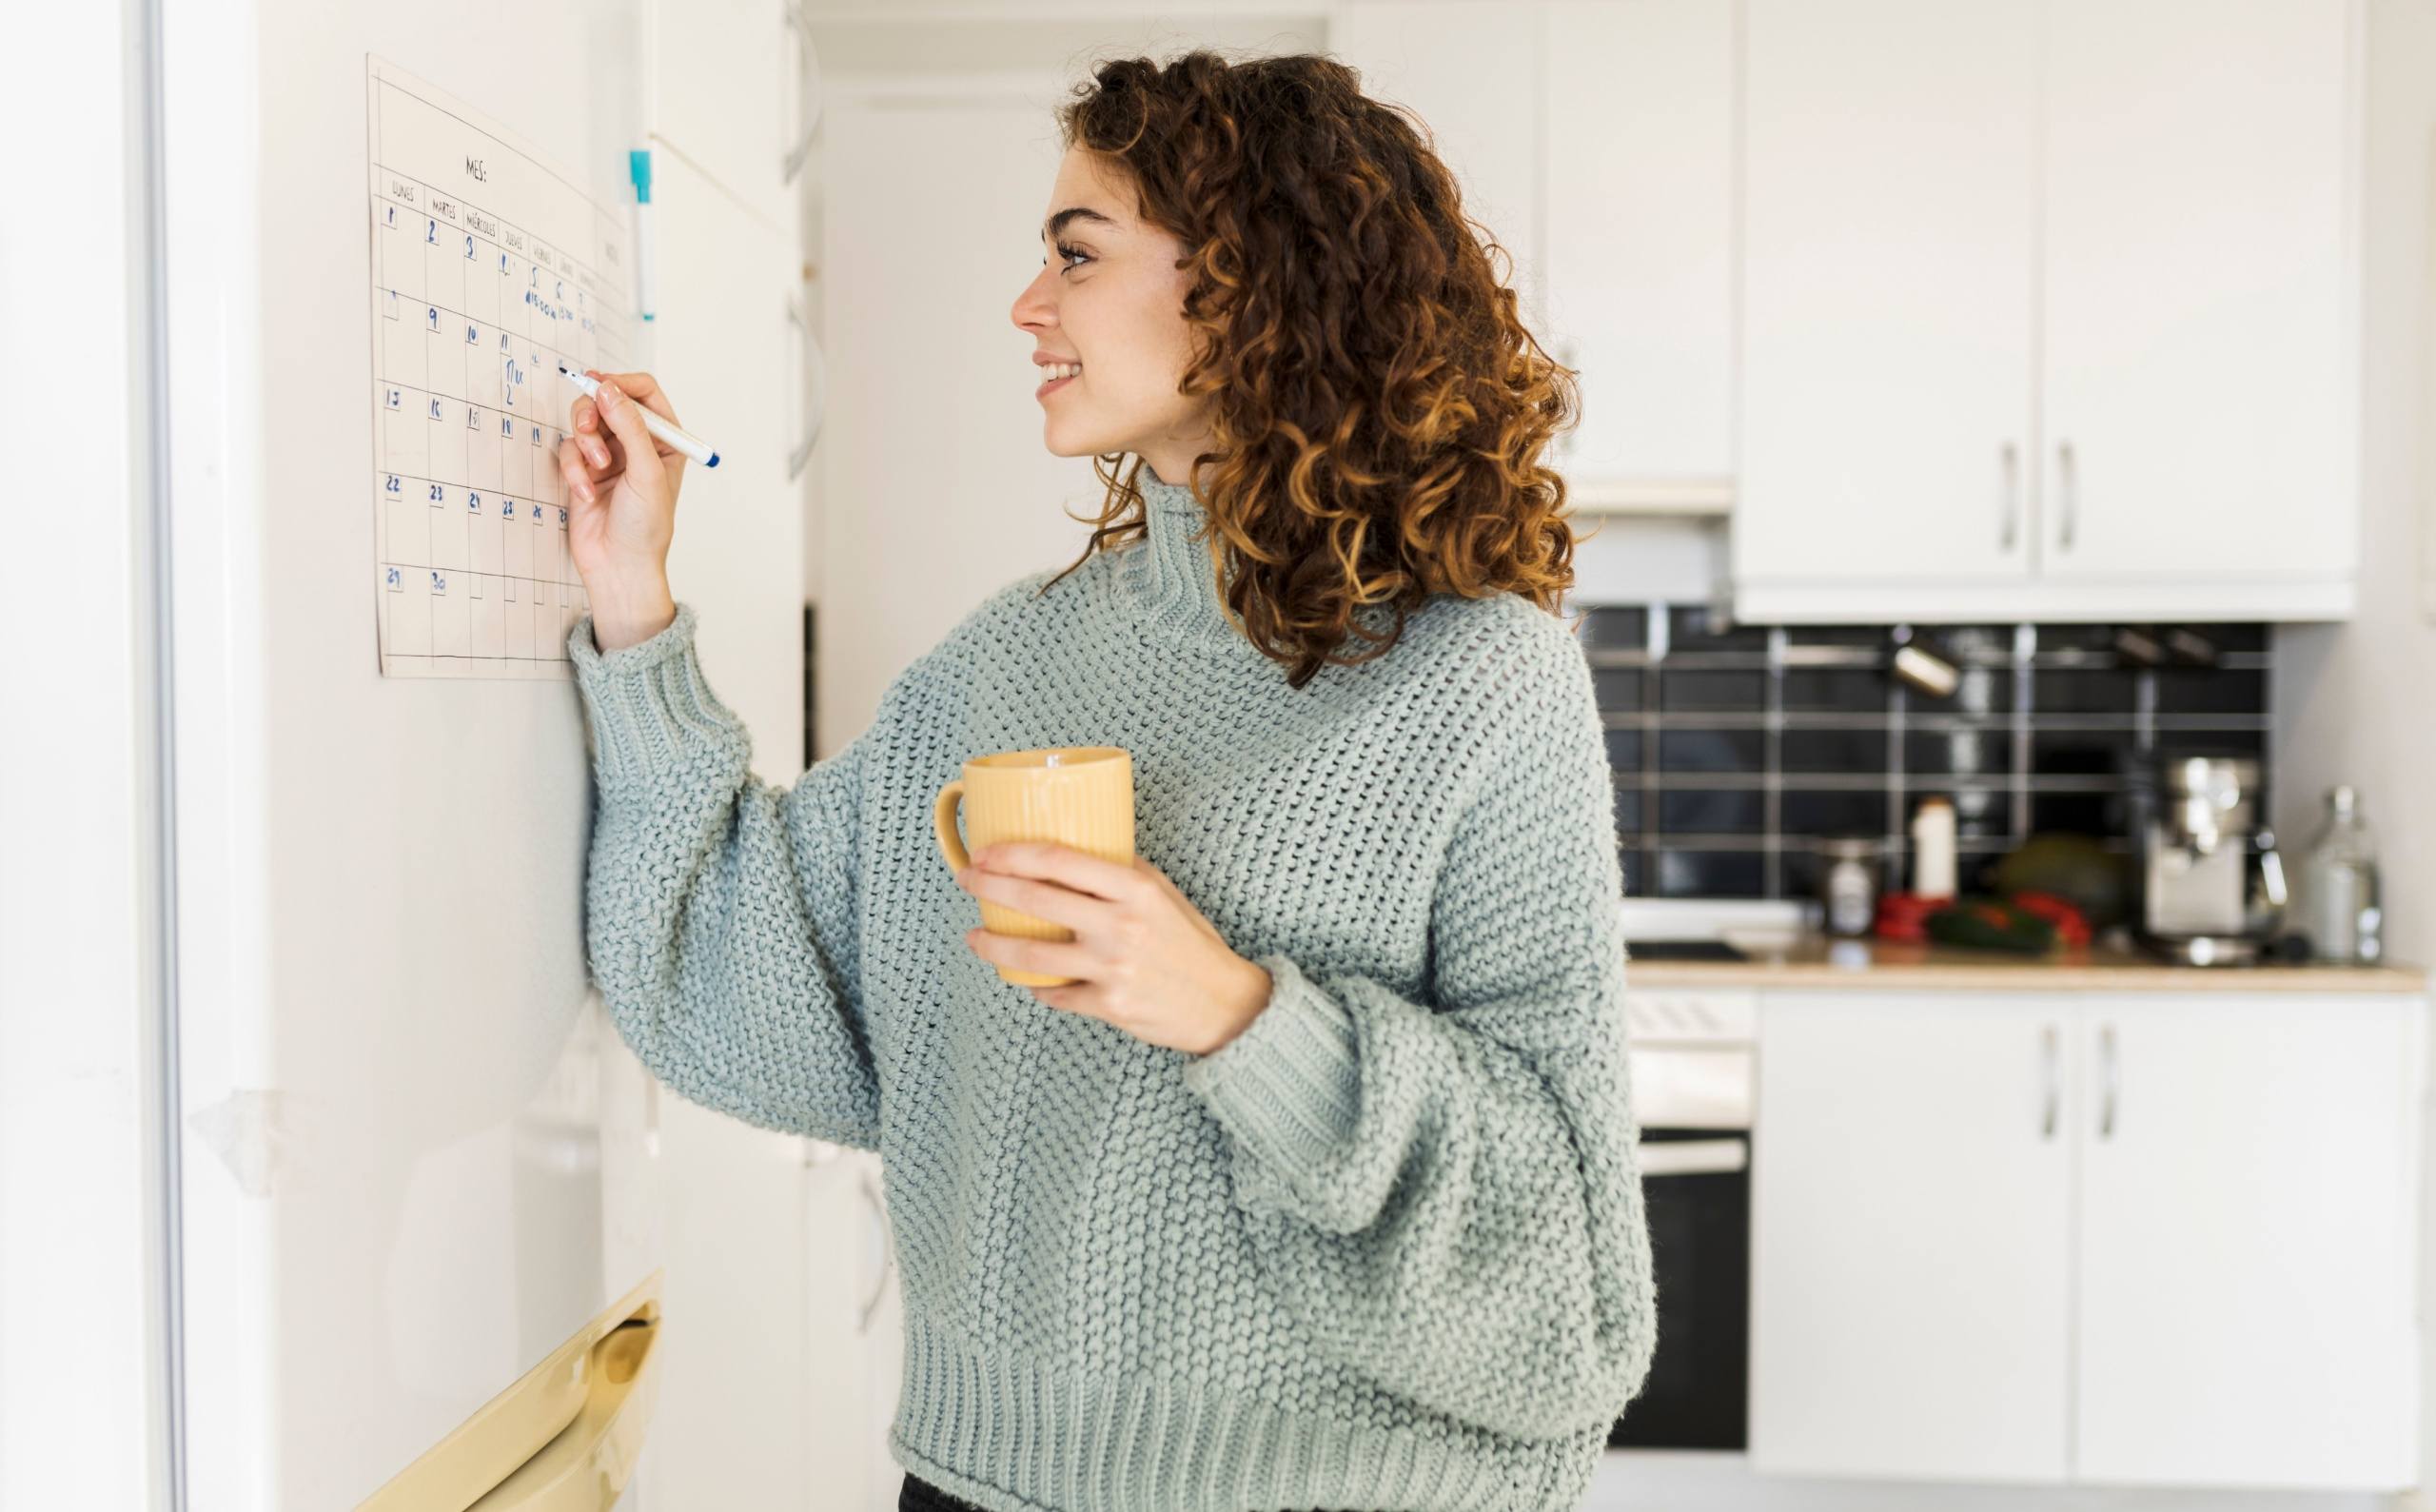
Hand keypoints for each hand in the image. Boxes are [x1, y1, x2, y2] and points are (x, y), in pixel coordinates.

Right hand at [560, 370, 684, 641]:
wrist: (620, 567)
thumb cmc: (646, 527)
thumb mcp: (645, 472)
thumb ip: (628, 426)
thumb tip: (608, 388)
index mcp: (664, 440)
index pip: (644, 392)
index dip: (621, 384)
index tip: (600, 387)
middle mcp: (637, 443)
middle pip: (607, 401)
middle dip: (593, 413)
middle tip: (587, 427)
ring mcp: (609, 456)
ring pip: (584, 423)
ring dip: (584, 442)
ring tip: (594, 469)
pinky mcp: (584, 471)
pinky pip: (569, 451)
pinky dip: (573, 470)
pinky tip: (586, 493)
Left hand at [955, 843, 1274, 1056]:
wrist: (1224, 1004)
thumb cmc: (1191, 943)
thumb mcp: (1163, 894)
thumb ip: (1123, 872)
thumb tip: (1077, 849)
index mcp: (1134, 889)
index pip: (1060, 861)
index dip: (1014, 853)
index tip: (987, 851)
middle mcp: (1120, 926)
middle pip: (1035, 901)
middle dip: (990, 887)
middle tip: (967, 880)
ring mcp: (1112, 968)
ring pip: (1032, 957)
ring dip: (994, 946)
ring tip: (975, 937)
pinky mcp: (1109, 1005)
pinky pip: (1056, 995)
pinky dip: (1037, 989)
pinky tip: (1027, 982)